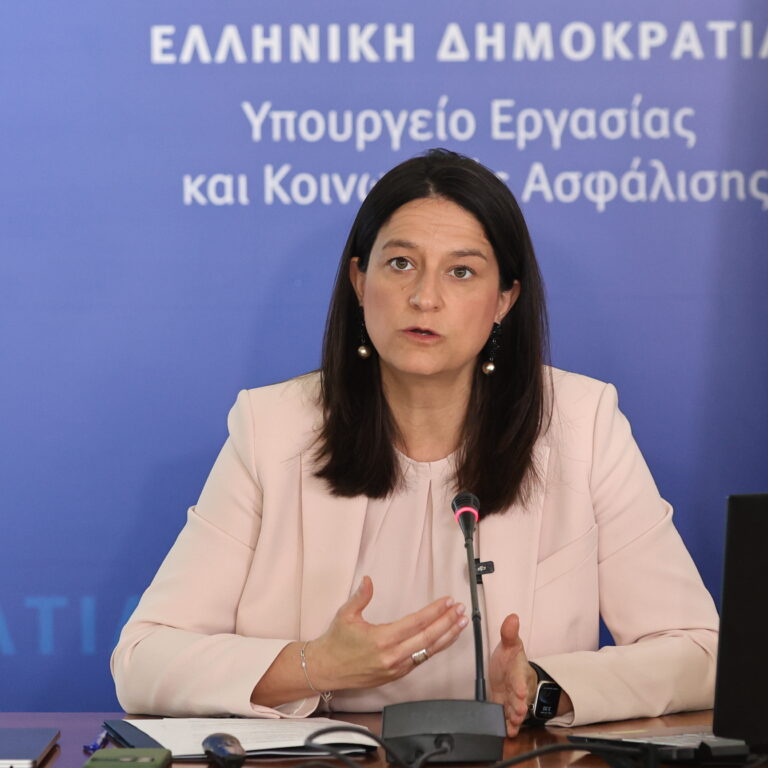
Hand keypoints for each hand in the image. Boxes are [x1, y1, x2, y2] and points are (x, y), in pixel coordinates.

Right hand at [308, 575, 467, 690]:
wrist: (326, 669)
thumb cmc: (336, 641)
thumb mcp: (346, 614)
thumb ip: (361, 596)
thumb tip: (368, 579)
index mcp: (382, 639)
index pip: (417, 622)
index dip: (435, 611)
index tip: (447, 601)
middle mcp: (393, 656)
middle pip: (428, 638)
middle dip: (448, 623)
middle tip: (461, 611)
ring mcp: (396, 668)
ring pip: (428, 652)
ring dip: (447, 637)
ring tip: (460, 624)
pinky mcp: (396, 675)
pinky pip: (420, 660)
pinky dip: (434, 648)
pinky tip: (443, 639)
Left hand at [488, 613, 536, 737]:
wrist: (510, 671)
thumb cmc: (510, 658)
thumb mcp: (509, 644)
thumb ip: (509, 632)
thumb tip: (512, 616)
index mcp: (517, 670)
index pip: (519, 677)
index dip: (519, 684)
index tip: (520, 690)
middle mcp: (516, 687)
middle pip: (519, 697)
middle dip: (519, 705)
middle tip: (518, 711)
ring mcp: (511, 699)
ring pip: (514, 710)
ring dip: (514, 718)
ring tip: (513, 725)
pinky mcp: (504, 706)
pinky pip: (506, 717)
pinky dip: (507, 725)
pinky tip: (508, 732)